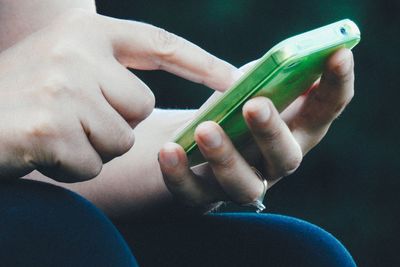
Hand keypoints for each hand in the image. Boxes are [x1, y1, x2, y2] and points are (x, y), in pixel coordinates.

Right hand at [0, 9, 237, 181]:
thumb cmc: (19, 97)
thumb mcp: (63, 67)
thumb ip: (107, 73)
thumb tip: (142, 98)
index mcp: (86, 33)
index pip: (159, 43)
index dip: (200, 61)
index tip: (234, 78)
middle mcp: (76, 51)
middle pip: (141, 105)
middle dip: (116, 122)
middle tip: (74, 118)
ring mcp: (63, 88)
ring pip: (122, 138)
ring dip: (94, 147)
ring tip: (56, 134)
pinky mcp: (51, 128)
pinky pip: (93, 164)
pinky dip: (73, 169)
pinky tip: (43, 152)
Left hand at [159, 48, 353, 207]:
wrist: (195, 141)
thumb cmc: (232, 109)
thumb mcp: (252, 86)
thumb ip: (267, 74)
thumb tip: (281, 58)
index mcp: (295, 131)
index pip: (326, 109)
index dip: (336, 85)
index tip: (338, 55)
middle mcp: (273, 163)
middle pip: (286, 156)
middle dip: (272, 132)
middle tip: (255, 104)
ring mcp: (240, 184)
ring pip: (243, 184)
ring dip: (225, 157)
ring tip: (205, 128)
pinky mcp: (205, 197)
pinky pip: (193, 193)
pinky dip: (180, 174)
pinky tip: (170, 151)